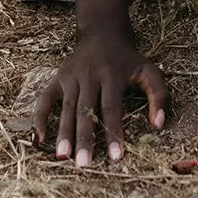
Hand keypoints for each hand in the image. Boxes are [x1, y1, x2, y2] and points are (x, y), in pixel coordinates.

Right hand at [33, 30, 166, 166]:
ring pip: (67, 108)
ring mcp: (71, 76)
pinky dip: (39, 117)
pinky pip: (46, 98)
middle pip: (86, 109)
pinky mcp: (58, 78)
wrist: (103, 33)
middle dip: (84, 138)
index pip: (112, 107)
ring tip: (62, 156)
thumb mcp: (150, 71)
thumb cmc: (128, 60)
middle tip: (83, 164)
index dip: (114, 132)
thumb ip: (159, 96)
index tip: (116, 157)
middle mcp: (89, 75)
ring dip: (63, 132)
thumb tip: (158, 125)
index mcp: (112, 74)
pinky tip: (38, 139)